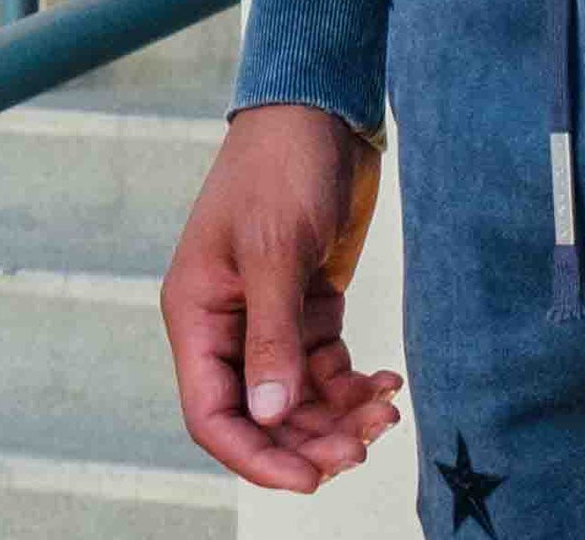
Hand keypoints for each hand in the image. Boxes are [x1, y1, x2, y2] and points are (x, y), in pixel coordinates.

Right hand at [161, 103, 401, 492]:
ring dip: (339, 413)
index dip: (256, 454)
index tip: (307, 479)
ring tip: (386, 412)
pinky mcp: (309, 299)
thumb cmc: (282, 163)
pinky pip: (326, 363)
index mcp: (198, 314)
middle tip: (363, 449)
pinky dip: (353, 380)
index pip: (214, 413)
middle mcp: (230, 322)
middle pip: (263, 411)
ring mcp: (271, 313)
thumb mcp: (275, 248)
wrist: (322, 104)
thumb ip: (272, 334)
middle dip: (311, 437)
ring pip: (300, 393)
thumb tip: (269, 415)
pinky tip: (386, 383)